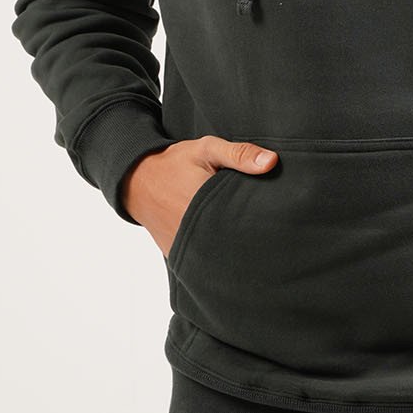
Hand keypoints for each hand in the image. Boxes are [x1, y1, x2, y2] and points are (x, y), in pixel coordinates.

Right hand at [123, 136, 279, 255]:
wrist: (136, 181)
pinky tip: (229, 250)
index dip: (262, 223)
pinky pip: (201, 262)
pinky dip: (215, 257)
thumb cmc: (174, 163)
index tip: (275, 221)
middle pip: (233, 244)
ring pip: (218, 257)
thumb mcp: (206, 150)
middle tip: (270, 236)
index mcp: (205, 206)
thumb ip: (239, 155)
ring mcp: (184, 247)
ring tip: (253, 247)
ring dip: (233, 251)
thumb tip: (272, 162)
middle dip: (250, 239)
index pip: (243, 223)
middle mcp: (194, 232)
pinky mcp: (177, 255)